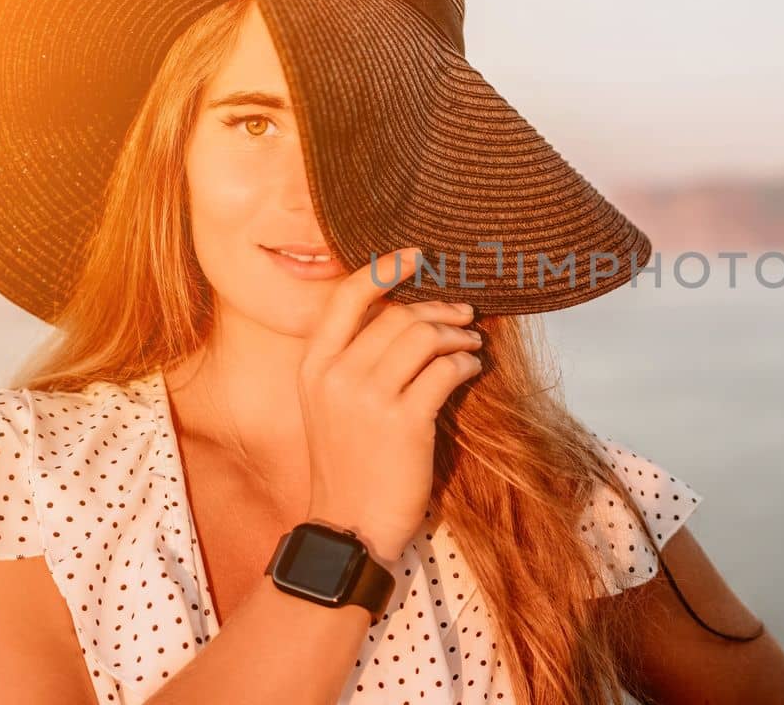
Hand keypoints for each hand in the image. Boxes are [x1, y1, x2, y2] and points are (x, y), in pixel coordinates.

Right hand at [296, 247, 483, 568]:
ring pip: (424, 337)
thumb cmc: (347, 465)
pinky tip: (469, 369)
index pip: (347, 298)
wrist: (347, 527)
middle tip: (464, 315)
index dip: (384, 269)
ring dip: (457, 335)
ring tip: (471, 344)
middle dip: (438, 310)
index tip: (416, 256)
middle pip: (397, 315)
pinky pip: (445, 371)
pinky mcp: (404, 422)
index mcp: (313, 366)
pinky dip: (464, 364)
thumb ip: (352, 363)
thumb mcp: (329, 407)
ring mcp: (368, 398)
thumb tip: (402, 318)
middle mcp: (336, 375)